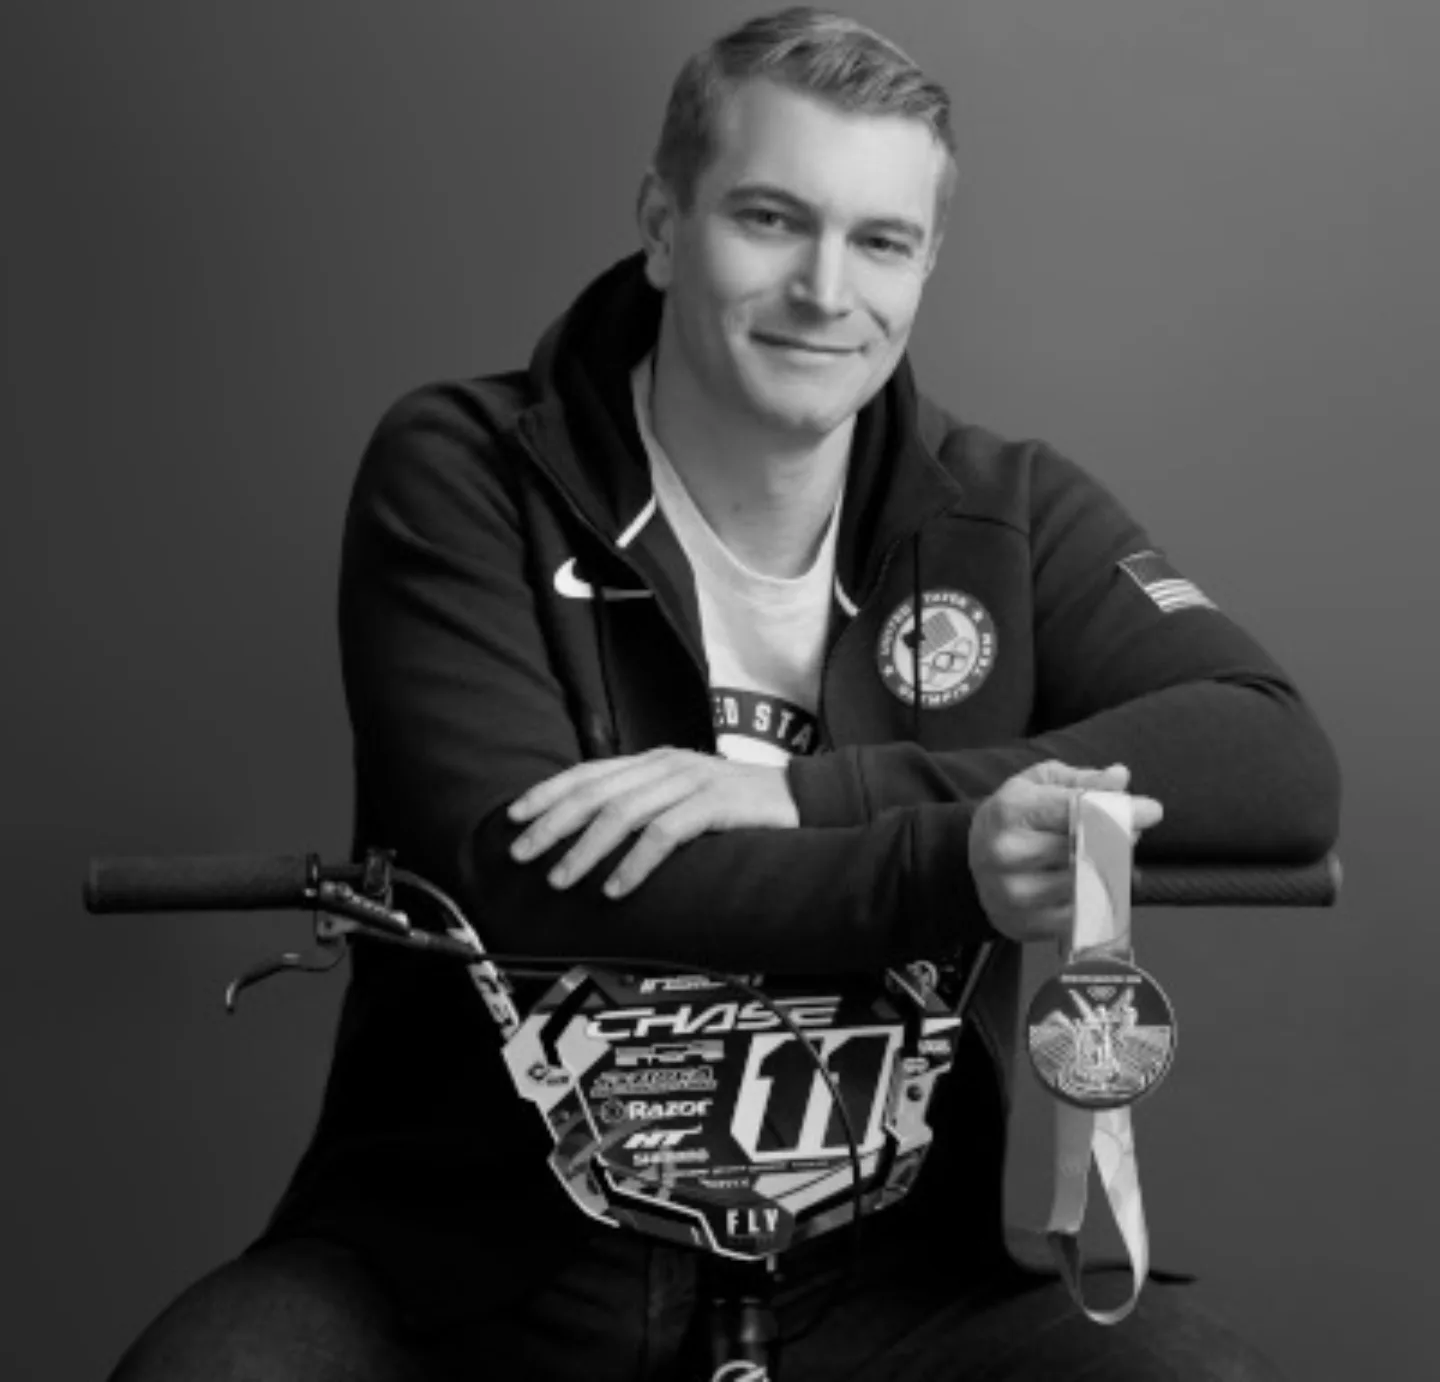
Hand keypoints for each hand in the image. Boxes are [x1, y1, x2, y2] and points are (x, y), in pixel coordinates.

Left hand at [507, 748, 798, 897]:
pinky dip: (635, 863)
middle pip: (596, 792)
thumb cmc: (742, 808)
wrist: (805, 801)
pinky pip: (665, 833)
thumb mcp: (686, 798)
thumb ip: (646, 806)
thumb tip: (592, 832)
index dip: (547, 793)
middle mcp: (666, 765)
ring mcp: (692, 781)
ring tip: (561, 880)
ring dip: (585, 850)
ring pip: (623, 813)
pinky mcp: (716, 804)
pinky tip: (617, 888)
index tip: (513, 818)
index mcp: (654, 761)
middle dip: (552, 825)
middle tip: (523, 855)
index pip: (588, 772)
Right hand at [968, 760, 1162, 944]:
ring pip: (1088, 885)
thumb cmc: (1014, 817)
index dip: (1120, 810)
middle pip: (1088, 849)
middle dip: (1121, 840)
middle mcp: (1007, 852)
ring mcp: (1014, 892)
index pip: (1077, 810)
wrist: (973, 858)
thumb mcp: (1039, 784)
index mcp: (1010, 810)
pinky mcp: (1022, 923)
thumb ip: (1082, 780)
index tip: (1151, 810)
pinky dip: (1096, 901)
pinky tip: (1092, 887)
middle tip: (1132, 833)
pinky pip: (1080, 916)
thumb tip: (1120, 778)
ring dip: (1113, 872)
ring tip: (1111, 858)